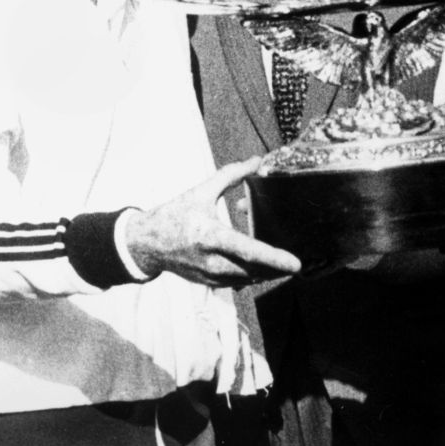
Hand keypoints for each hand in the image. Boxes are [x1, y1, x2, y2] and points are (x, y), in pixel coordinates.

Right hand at [125, 158, 300, 286]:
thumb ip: (230, 176)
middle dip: (279, 268)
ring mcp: (210, 276)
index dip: (274, 258)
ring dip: (268, 272)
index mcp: (210, 237)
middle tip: (298, 264)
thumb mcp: (201, 191)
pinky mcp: (209, 283)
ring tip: (284, 265)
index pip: (248, 251)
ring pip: (249, 279)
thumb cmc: (174, 215)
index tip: (295, 264)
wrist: (146, 243)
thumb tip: (257, 162)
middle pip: (254, 271)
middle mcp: (211, 261)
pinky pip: (238, 282)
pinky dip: (253, 274)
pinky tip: (263, 267)